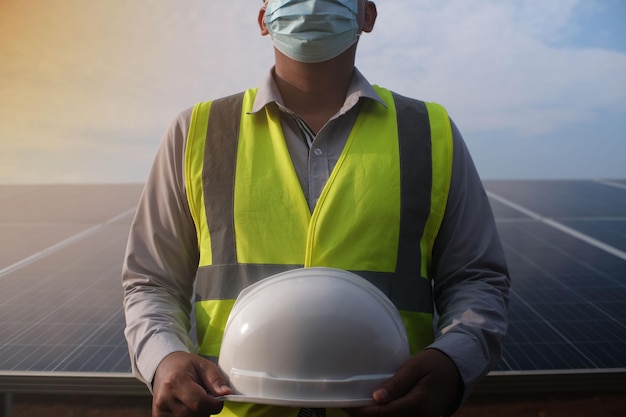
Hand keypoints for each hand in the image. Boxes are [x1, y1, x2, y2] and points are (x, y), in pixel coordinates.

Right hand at [152, 351, 232, 416]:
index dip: (214, 405)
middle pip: (195, 414)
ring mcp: (160, 409)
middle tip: (204, 397)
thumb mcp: (204, 365)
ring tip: (194, 400)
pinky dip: (189, 416)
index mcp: (176, 381)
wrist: (164, 367)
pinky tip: (187, 406)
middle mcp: (165, 397)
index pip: (200, 403)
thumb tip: (228, 393)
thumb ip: (216, 380)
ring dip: (197, 414)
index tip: (218, 400)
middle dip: (206, 409)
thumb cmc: (185, 366)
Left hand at [345, 349, 461, 416]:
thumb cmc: (436, 362)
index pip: (384, 414)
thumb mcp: (415, 367)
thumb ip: (397, 384)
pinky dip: (388, 416)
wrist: (458, 368)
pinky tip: (377, 409)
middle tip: (350, 408)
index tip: (348, 407)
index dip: (364, 412)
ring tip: (361, 408)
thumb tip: (377, 398)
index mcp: (418, 405)